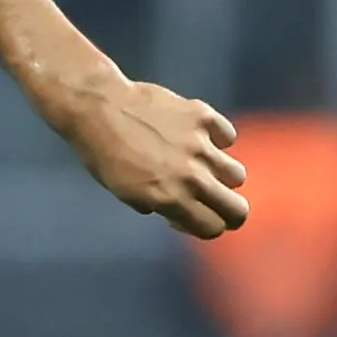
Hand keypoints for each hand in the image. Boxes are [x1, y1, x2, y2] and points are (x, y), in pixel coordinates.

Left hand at [49, 73, 247, 239]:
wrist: (98, 108)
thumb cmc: (103, 154)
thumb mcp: (123, 192)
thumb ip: (157, 204)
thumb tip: (180, 213)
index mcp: (169, 199)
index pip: (212, 228)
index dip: (204, 226)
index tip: (190, 215)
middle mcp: (191, 176)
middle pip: (237, 210)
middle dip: (229, 211)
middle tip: (216, 202)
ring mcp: (200, 146)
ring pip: (236, 175)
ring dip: (220, 175)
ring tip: (198, 164)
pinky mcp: (204, 117)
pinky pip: (228, 137)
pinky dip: (216, 138)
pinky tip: (196, 135)